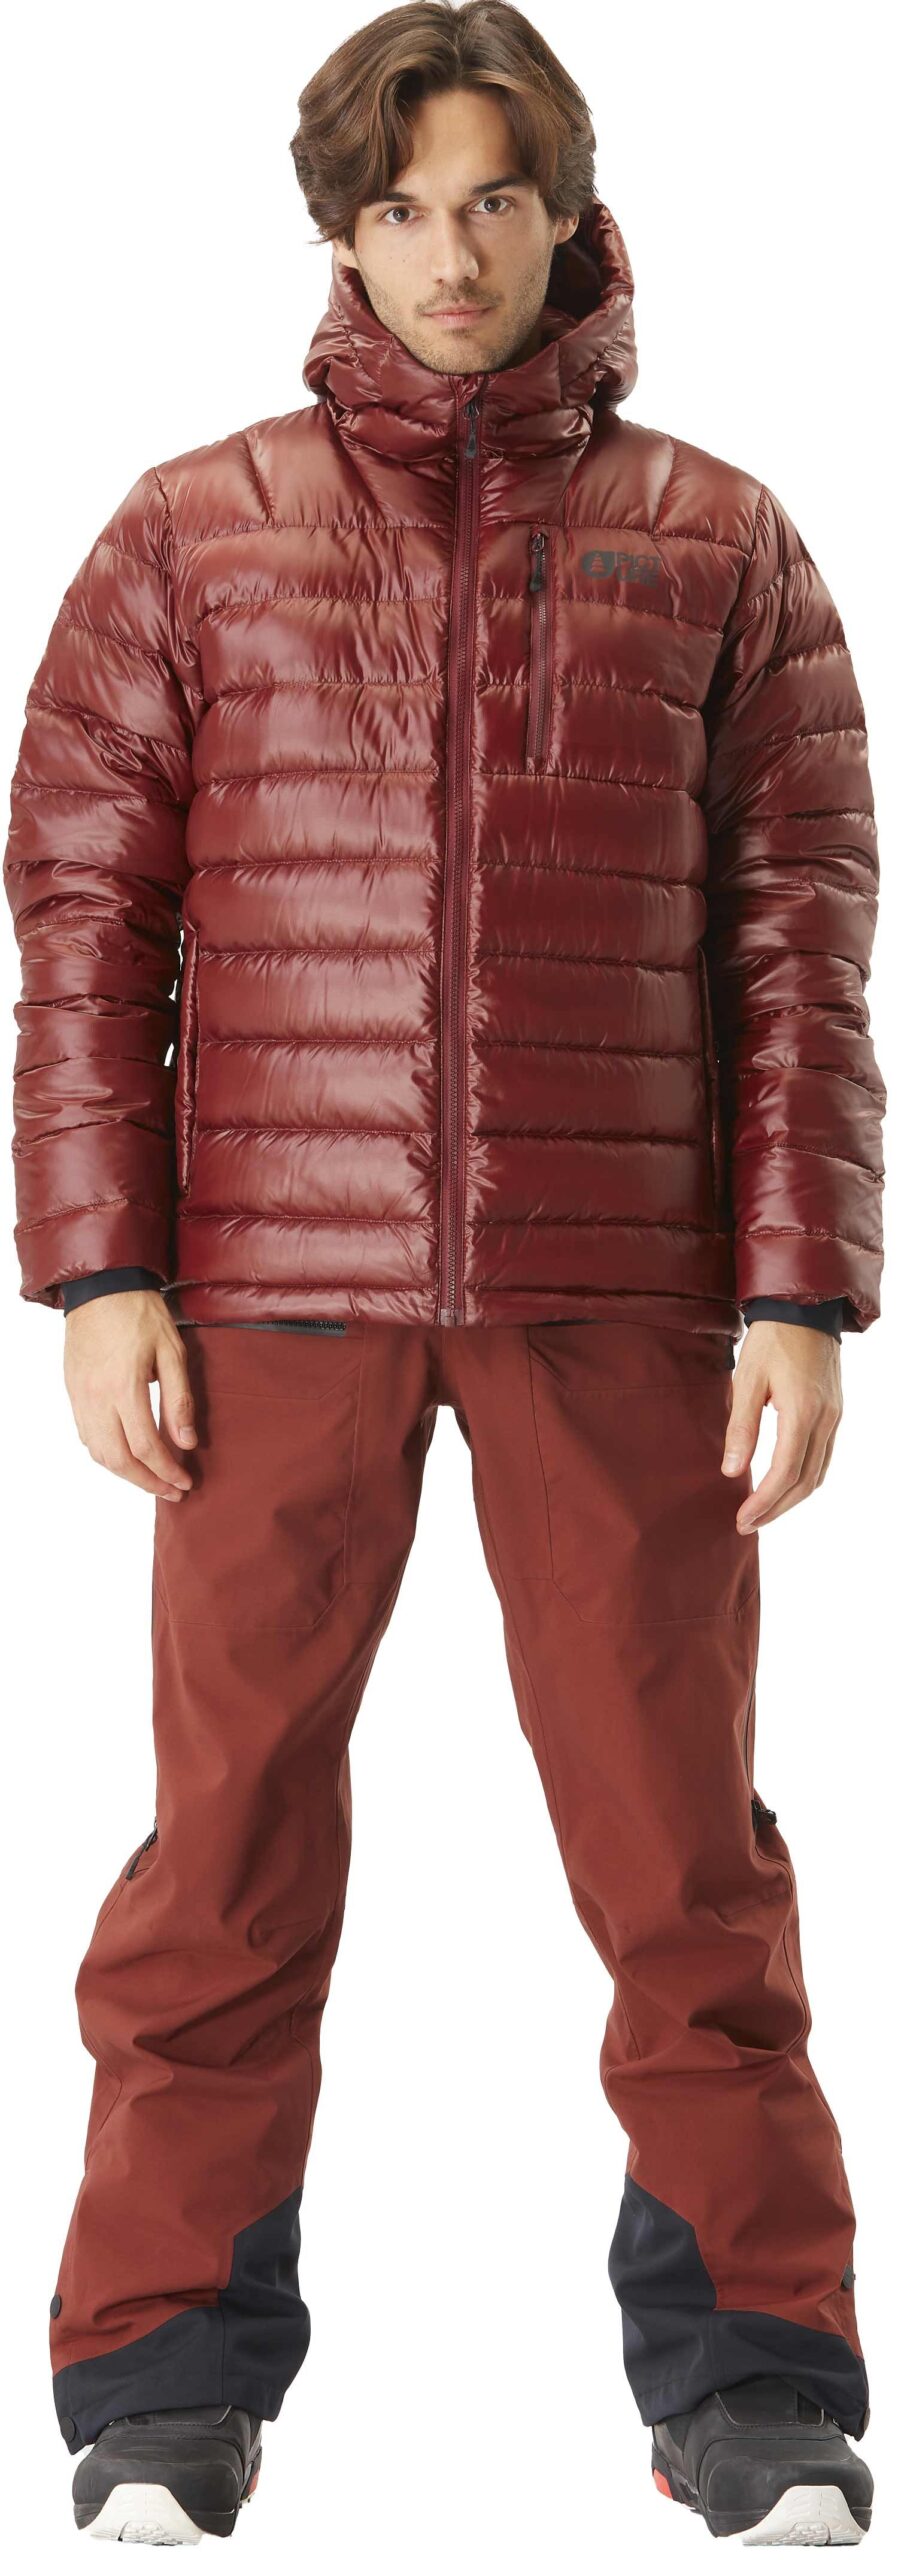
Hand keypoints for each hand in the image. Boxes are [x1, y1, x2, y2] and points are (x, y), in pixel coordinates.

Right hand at [63, 1290, 197, 1499]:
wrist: (100, 1287)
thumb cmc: (140, 1313)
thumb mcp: (172, 1351)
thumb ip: (179, 1399)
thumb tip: (187, 1442)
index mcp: (125, 1387)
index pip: (147, 1446)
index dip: (167, 1471)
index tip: (185, 1481)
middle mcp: (97, 1398)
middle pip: (119, 1459)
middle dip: (147, 1482)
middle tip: (171, 1491)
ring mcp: (81, 1397)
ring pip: (99, 1452)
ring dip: (125, 1473)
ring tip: (151, 1479)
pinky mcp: (73, 1392)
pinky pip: (86, 1435)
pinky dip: (106, 1454)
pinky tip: (126, 1454)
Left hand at [721, 1322, 842, 1531]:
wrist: (804, 1308)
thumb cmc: (771, 1340)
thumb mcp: (746, 1380)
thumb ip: (740, 1427)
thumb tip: (731, 1470)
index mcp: (802, 1412)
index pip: (785, 1471)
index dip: (764, 1501)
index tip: (742, 1518)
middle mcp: (825, 1420)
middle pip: (805, 1481)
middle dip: (776, 1508)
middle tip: (747, 1524)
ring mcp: (834, 1417)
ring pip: (818, 1473)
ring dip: (791, 1498)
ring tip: (763, 1512)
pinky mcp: (834, 1412)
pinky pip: (824, 1457)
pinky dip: (804, 1478)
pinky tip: (784, 1484)